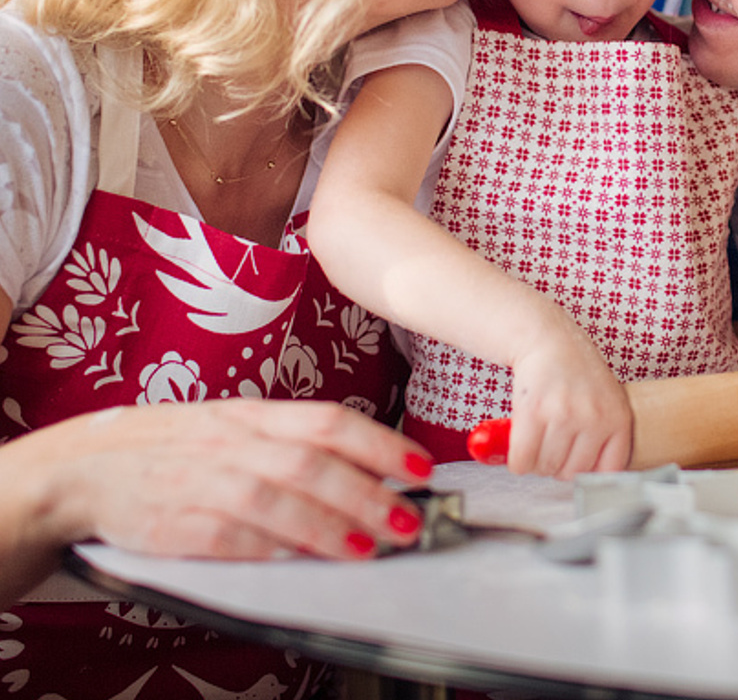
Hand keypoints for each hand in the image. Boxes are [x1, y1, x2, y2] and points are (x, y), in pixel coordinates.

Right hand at [22, 399, 434, 563]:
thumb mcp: (232, 426)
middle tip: (410, 519)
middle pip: (313, 463)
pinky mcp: (175, 524)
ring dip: (333, 526)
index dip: (380, 444)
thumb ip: (289, 442)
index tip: (421, 468)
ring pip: (279, 499)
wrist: (82, 468)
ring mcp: (203, 481)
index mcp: (252, 414)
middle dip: (369, 492)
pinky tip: (305, 558)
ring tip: (375, 545)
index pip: (329, 421)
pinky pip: (231, 537)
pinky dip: (272, 548)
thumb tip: (363, 464)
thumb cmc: (172, 447)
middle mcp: (233, 442)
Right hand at [507, 316, 632, 478]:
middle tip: (551, 442)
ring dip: (536, 459)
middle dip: (556, 464)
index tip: (575, 461)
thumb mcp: (607, 398)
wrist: (546, 338)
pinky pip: (522, 459)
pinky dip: (517, 458)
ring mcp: (564, 414)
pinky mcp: (534, 411)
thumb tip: (594, 479)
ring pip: (545, 467)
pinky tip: (521, 440)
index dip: (586, 470)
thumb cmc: (575, 370)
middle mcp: (595, 417)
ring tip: (537, 436)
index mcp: (619, 417)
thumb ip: (606, 434)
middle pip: (571, 473)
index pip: (608, 471)